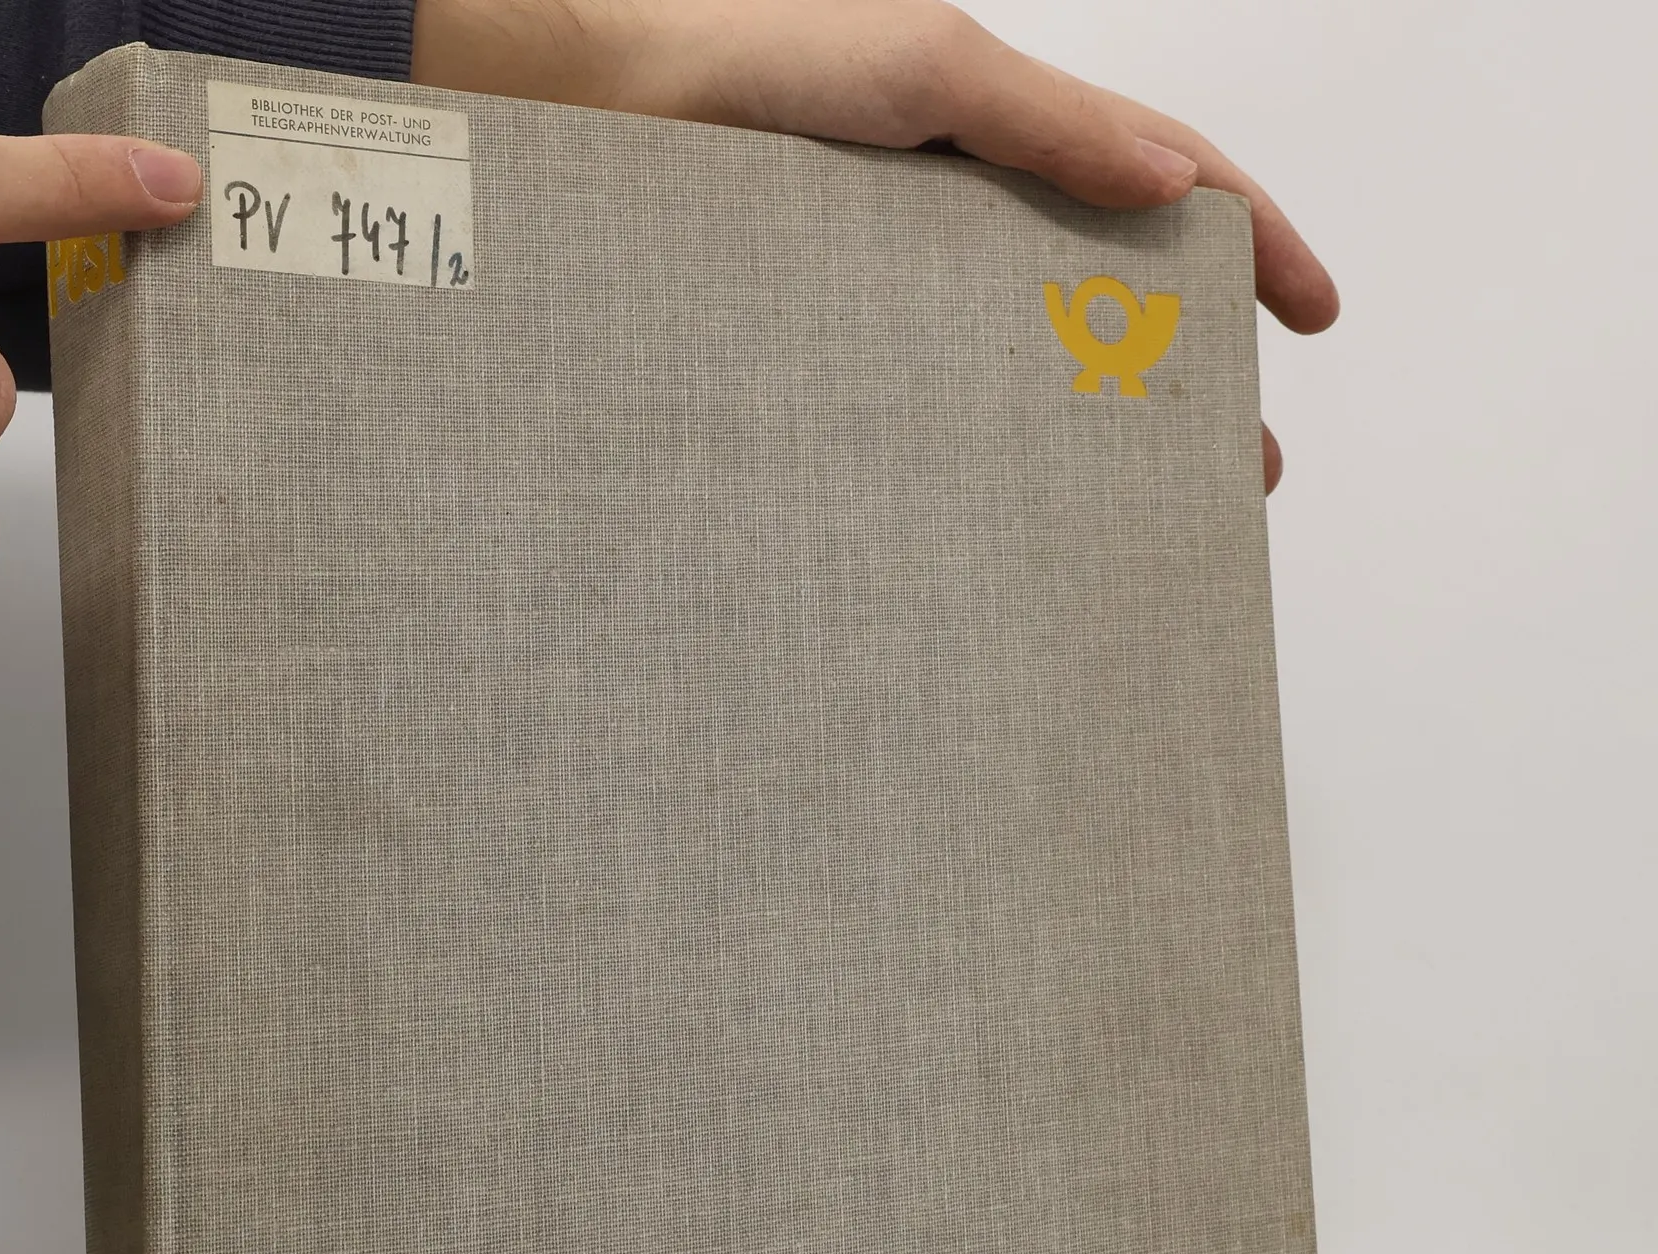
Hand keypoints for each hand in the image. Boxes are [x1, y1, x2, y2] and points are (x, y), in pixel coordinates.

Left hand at [415, 0, 1335, 490]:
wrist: (607, 116)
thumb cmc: (759, 65)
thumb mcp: (928, 66)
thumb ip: (1048, 123)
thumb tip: (1173, 187)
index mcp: (1009, 136)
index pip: (1165, 182)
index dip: (1253, 240)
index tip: (1318, 313)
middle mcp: (968, 218)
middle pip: (1112, 296)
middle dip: (1192, 377)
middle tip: (1243, 467)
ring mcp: (907, 288)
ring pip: (1031, 366)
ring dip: (1098, 436)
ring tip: (1143, 516)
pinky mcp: (842, 343)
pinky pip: (936, 403)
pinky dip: (990, 454)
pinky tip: (1015, 511)